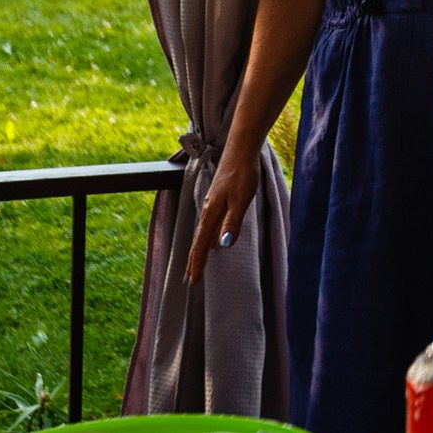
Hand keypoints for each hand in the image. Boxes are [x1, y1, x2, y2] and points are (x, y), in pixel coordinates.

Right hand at [184, 154, 262, 282]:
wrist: (241, 150)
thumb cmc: (242, 174)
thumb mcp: (241, 200)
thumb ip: (232, 222)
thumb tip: (222, 245)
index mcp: (211, 213)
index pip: (201, 245)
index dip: (198, 264)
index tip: (194, 282)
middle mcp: (208, 210)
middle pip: (198, 241)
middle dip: (194, 261)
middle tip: (190, 280)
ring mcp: (212, 204)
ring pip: (202, 233)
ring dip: (199, 250)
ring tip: (196, 265)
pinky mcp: (218, 199)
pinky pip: (208, 225)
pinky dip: (206, 238)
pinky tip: (211, 240)